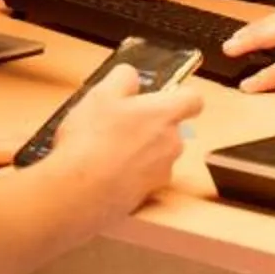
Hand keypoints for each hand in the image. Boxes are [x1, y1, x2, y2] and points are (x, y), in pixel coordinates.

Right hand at [30, 66, 201, 219]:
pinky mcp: (146, 196)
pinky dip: (128, 174)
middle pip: (171, 129)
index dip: (180, 96)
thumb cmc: (92, 140)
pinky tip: (103, 171)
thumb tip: (131, 77)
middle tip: (119, 124)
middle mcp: (172, 144)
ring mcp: (161, 173)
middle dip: (149, 126)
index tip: (163, 96)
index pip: (193, 100)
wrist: (80, 191)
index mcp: (165, 114)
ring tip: (106, 150)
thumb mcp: (101, 94)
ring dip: (138, 151)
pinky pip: (142, 178)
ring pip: (157, 155)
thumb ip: (123, 78)